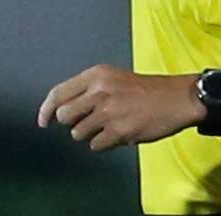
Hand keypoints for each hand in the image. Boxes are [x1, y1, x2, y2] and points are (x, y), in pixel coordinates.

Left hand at [36, 64, 203, 151]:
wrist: (177, 98)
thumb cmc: (144, 90)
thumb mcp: (112, 78)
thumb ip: (88, 89)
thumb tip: (61, 110)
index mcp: (95, 75)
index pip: (58, 93)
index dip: (46, 109)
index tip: (43, 121)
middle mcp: (99, 91)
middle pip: (64, 115)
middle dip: (72, 123)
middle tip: (89, 122)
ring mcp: (108, 112)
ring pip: (78, 133)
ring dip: (90, 134)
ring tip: (109, 126)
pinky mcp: (119, 131)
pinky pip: (96, 145)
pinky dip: (104, 143)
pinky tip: (118, 133)